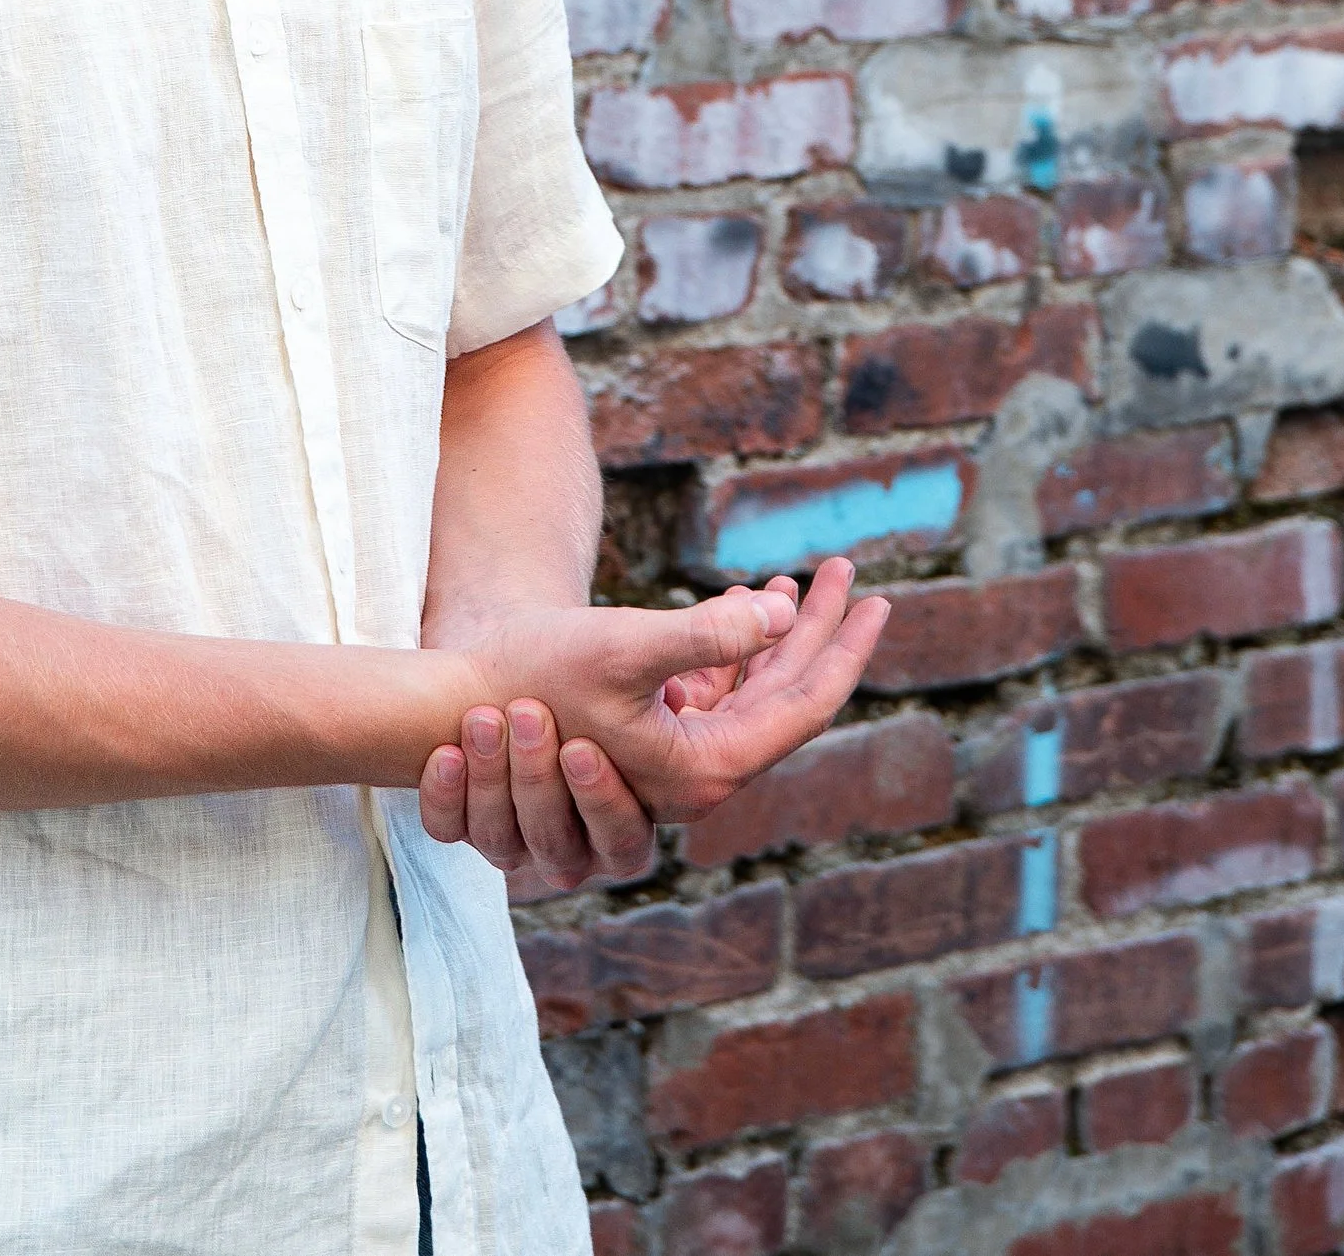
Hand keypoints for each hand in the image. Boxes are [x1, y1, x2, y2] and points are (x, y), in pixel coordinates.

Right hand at [418, 559, 887, 886]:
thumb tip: (778, 610)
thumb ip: (705, 634)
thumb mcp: (623, 646)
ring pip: (753, 692)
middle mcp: (699, 773)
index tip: (876, 598)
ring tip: (799, 577)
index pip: (802, 708)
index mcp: (704, 769)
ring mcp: (679, 756)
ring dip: (778, 634)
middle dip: (819, 629)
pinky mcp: (655, 735)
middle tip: (848, 570)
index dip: (844, 648)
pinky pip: (719, 690)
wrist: (467, 702)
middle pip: (785, 697)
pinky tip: (743, 603)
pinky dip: (737, 646)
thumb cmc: (535, 677)